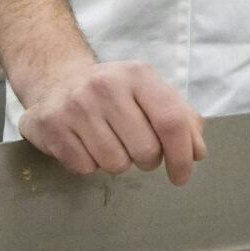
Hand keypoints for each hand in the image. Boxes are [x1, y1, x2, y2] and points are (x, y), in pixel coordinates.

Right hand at [17, 59, 206, 184]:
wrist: (56, 80)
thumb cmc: (113, 92)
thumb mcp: (148, 92)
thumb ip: (180, 117)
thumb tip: (197, 152)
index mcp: (137, 75)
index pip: (171, 121)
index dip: (182, 155)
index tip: (182, 175)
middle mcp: (106, 86)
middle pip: (146, 150)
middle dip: (148, 160)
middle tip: (138, 149)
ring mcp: (76, 106)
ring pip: (116, 164)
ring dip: (118, 162)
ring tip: (109, 142)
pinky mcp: (52, 127)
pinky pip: (86, 167)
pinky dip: (90, 163)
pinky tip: (85, 143)